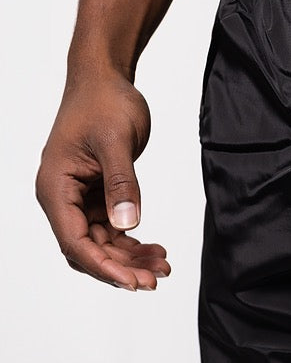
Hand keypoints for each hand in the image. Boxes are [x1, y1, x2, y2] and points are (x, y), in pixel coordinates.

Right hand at [36, 67, 169, 290]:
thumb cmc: (104, 103)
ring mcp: (80, 199)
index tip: (134, 282)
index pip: (75, 241)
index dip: (104, 266)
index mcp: (55, 187)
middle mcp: (62, 198)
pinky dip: (134, 242)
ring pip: (103, 244)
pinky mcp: (98, 196)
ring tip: (164, 266)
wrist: (107, 81)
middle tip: (156, 279)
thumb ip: (122, 184)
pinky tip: (157, 249)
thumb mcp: (115, 142)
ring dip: (131, 258)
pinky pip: (113, 230)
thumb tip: (127, 225)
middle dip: (121, 267)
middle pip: (88, 249)